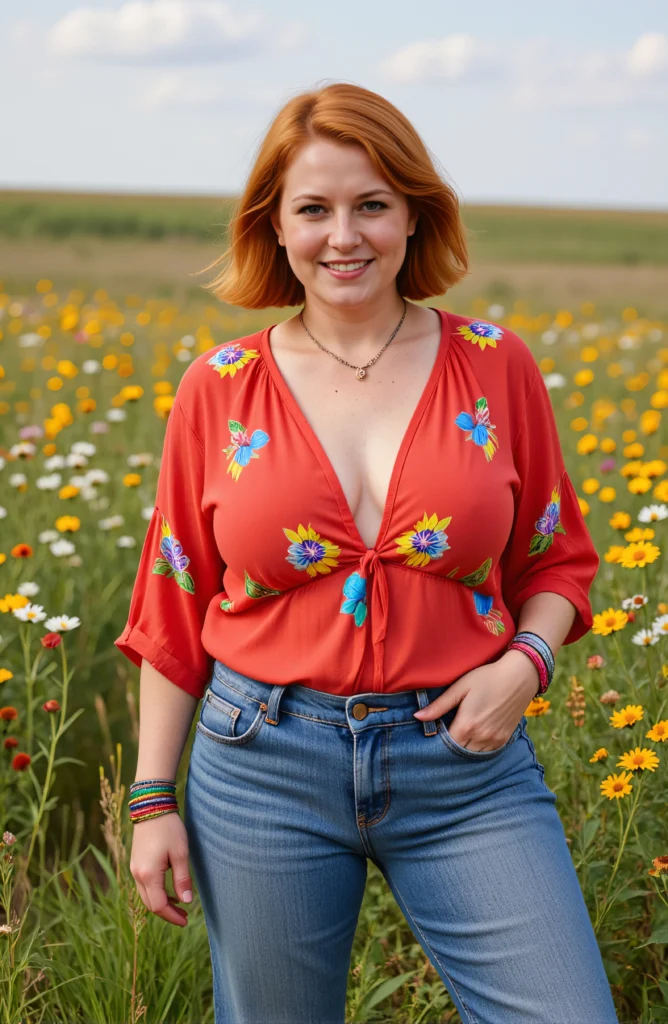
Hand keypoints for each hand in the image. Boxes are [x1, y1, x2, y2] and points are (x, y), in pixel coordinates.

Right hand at [130, 811, 193, 926]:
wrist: (152, 806)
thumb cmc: (169, 828)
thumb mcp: (180, 853)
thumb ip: (182, 878)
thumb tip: (187, 901)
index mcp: (148, 874)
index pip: (159, 906)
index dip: (172, 916)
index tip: (186, 920)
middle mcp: (137, 874)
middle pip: (150, 904)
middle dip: (167, 913)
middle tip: (185, 916)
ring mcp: (134, 868)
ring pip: (146, 896)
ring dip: (161, 903)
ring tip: (180, 905)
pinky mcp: (136, 862)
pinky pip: (144, 885)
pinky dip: (156, 892)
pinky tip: (169, 891)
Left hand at [414, 649, 538, 751]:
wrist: (519, 677)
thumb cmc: (487, 677)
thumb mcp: (460, 687)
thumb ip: (439, 705)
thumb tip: (417, 717)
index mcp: (466, 724)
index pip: (445, 743)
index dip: (438, 739)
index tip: (435, 730)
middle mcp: (480, 736)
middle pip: (458, 752)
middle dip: (450, 745)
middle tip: (446, 732)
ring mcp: (494, 740)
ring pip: (472, 754)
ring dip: (464, 747)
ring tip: (460, 732)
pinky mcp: (503, 740)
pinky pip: (486, 752)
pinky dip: (477, 747)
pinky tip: (474, 735)